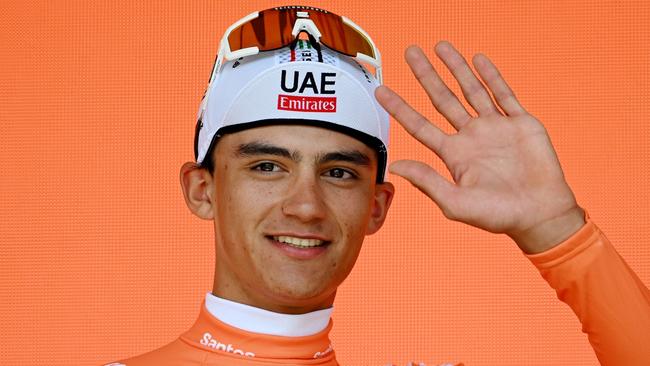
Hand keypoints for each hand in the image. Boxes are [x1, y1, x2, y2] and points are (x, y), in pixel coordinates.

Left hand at [375, 41, 585, 253]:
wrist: (539, 215)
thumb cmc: (497, 215)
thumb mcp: (455, 203)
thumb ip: (426, 180)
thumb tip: (395, 166)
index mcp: (453, 155)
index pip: (419, 125)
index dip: (400, 108)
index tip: (381, 91)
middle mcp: (471, 137)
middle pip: (442, 99)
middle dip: (426, 75)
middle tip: (410, 52)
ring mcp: (495, 127)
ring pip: (471, 90)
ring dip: (456, 68)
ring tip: (441, 46)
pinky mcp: (520, 123)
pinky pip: (503, 95)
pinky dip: (491, 77)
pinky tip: (478, 60)